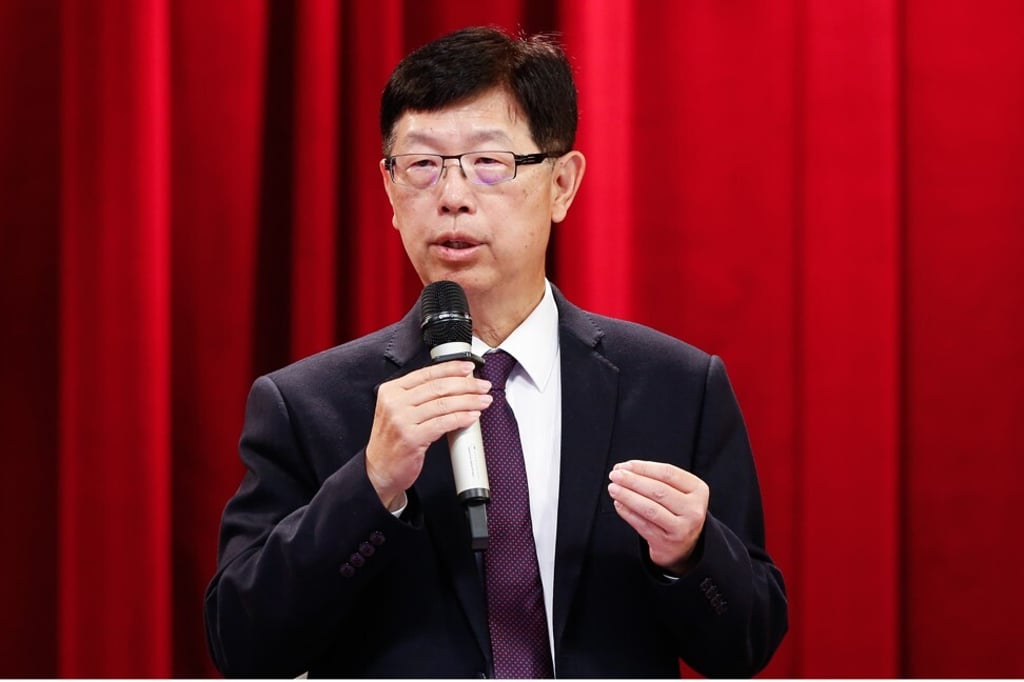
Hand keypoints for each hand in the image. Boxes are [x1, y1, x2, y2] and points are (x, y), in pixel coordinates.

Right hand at [365, 361, 491, 509]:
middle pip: (438, 387)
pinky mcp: (411, 438)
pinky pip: (443, 424)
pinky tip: (472, 416)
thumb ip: (419, 396)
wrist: (379, 469)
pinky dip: (461, 418)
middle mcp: (395, 403)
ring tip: (483, 401)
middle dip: (466, 385)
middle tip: (483, 386)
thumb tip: (454, 383)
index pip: (427, 373)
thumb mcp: (398, 410)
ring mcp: (402, 420)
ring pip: (443, 404)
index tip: (469, 368)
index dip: (451, 368)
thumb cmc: (393, 440)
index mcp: (392, 390)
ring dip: (469, 401)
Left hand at [607, 460, 708, 575]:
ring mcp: (681, 528)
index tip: (625, 466)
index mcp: (698, 490)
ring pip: (650, 508)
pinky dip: (627, 513)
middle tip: (614, 476)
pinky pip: (643, 525)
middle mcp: (693, 509)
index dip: (643, 468)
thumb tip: (624, 469)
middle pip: (658, 490)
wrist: (685, 545)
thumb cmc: (676, 510)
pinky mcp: (667, 543)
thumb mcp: (678, 491)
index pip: (668, 473)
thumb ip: (655, 478)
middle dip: (632, 481)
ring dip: (627, 496)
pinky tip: (618, 504)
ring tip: (613, 489)